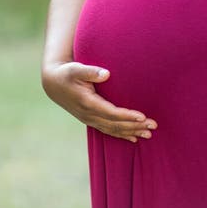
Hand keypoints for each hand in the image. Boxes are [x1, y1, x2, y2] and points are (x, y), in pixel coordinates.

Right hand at [42, 61, 157, 142]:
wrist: (53, 84)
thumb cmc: (67, 73)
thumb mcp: (76, 69)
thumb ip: (91, 71)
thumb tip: (106, 74)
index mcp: (87, 103)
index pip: (111, 113)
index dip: (127, 116)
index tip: (143, 116)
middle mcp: (89, 115)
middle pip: (116, 124)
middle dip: (135, 126)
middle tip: (153, 126)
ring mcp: (89, 119)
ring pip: (113, 130)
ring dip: (131, 132)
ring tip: (148, 134)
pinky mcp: (90, 120)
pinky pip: (108, 130)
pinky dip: (121, 135)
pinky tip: (133, 139)